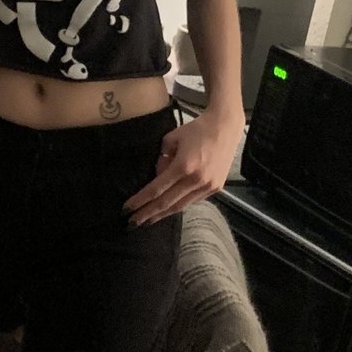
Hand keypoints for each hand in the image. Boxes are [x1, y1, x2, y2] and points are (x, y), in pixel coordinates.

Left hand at [124, 109, 244, 226]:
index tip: (126, 209)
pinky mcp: (216, 188)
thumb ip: (161, 159)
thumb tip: (157, 176)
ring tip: (147, 221)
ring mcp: (207, 186)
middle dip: (147, 215)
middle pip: (166, 203)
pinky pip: (192, 201)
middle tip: (131, 224)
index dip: (140, 201)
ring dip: (162, 215)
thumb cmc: (196, 129)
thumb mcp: (171, 139)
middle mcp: (196, 180)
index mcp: (183, 166)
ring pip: (180, 206)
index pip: (156, 189)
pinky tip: (167, 210)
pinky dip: (178, 206)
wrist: (225, 127)